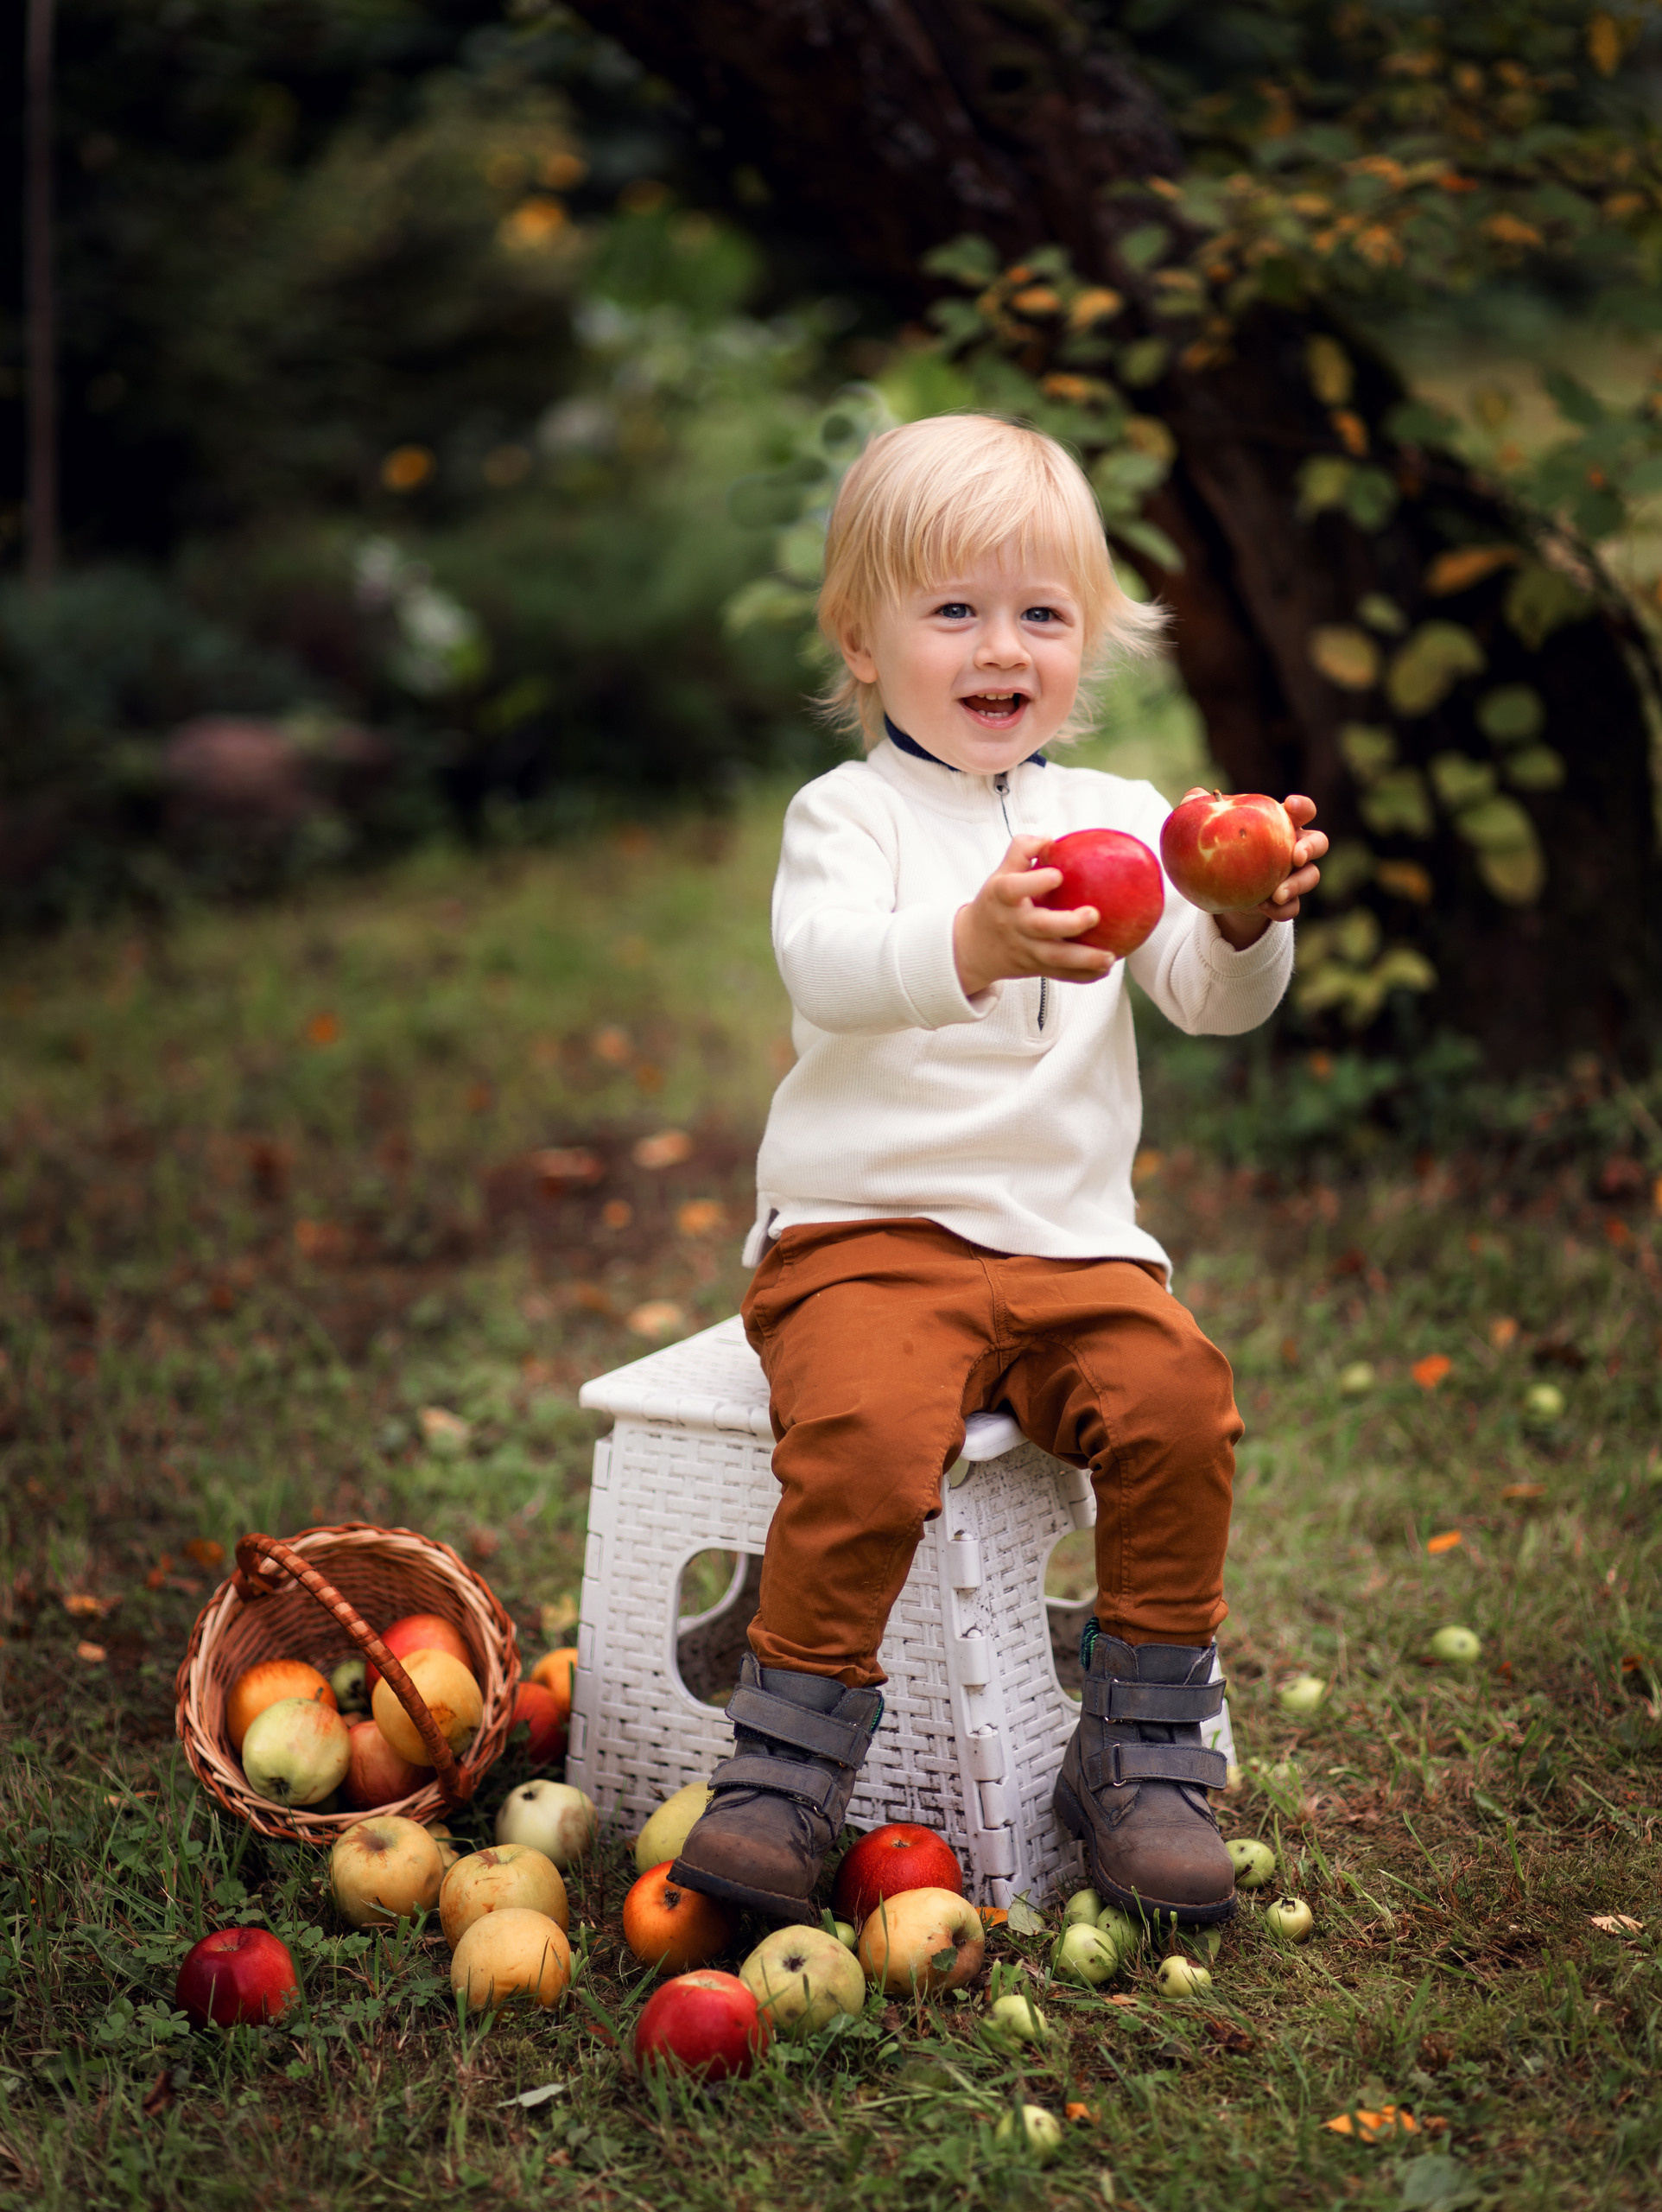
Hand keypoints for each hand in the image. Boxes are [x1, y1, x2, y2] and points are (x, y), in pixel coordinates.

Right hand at [953, 834, 1114, 997]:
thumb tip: (1050, 838)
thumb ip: (1020, 851)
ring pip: (1055, 958)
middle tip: (1094, 914)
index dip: (1035, 882)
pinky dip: (1083, 975)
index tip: (1058, 875)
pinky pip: (1060, 974)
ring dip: (1084, 960)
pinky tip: (1105, 969)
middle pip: (1041, 927)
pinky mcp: (1034, 968)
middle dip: (1068, 924)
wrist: (971, 948)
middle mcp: (1013, 925)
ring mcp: (1024, 949)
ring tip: (1110, 957)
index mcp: (1001, 898)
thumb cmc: (995, 903)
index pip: (1013, 888)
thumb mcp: (999, 875)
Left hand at [1212, 795, 1327, 949]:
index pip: (1302, 811)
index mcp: (1282, 824)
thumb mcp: (1208, 829)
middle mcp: (1295, 848)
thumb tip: (1194, 796)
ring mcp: (1295, 875)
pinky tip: (1263, 908)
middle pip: (1319, 842)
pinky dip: (1281, 909)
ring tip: (1278, 894)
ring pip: (1311, 876)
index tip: (1290, 805)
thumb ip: (1200, 809)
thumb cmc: (1221, 847)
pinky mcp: (1287, 901)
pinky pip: (1292, 908)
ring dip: (1297, 885)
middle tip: (1296, 856)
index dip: (1302, 807)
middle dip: (1311, 847)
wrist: (1224, 891)